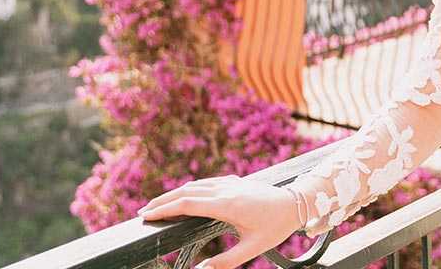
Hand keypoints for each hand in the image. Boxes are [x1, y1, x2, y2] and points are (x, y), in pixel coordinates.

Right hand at [138, 174, 303, 268]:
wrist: (297, 202)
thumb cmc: (276, 226)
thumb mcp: (252, 248)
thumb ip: (226, 261)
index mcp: (226, 205)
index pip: (187, 204)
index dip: (164, 209)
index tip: (146, 216)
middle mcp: (225, 190)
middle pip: (186, 191)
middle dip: (163, 200)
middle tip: (143, 212)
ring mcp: (230, 183)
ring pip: (195, 184)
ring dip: (175, 193)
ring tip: (159, 205)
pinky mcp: (235, 181)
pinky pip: (207, 182)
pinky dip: (190, 188)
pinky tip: (185, 195)